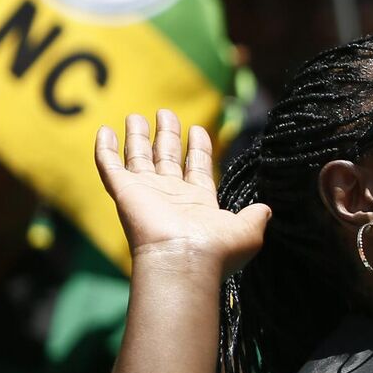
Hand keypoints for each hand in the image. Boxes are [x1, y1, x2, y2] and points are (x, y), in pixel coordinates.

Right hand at [95, 110, 268, 271]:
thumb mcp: (249, 230)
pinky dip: (105, 149)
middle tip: (165, 113)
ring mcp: (146, 193)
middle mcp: (170, 196)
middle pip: (166, 159)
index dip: (198, 148)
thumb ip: (256, 215)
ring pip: (138, 158)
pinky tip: (105, 130)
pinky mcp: (124, 192)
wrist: (185, 259)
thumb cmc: (217, 248)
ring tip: (136, 115)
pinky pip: (110, 166)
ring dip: (137, 137)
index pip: (197, 168)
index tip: (198, 129)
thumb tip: (267, 210)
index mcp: (199, 203)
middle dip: (167, 136)